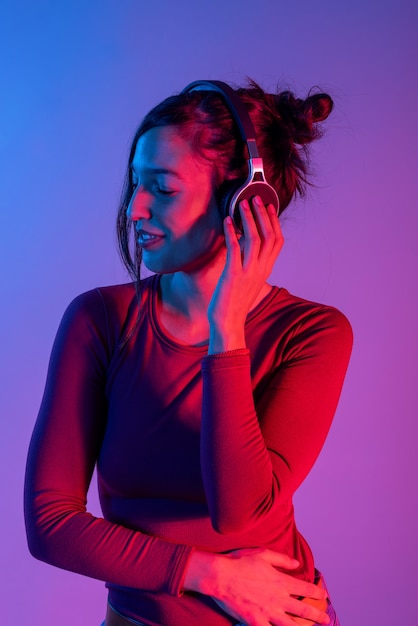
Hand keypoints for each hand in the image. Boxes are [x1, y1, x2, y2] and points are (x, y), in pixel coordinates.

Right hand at [183, 548, 329, 625]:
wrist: (220, 576)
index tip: (323, 595)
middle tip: (326, 620)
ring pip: (291, 625)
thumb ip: (282, 560)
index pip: (306, 589)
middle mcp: (278, 598)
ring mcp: (268, 612)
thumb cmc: (240, 562)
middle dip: (317, 616)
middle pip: (304, 611)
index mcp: (281, 581)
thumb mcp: (263, 554)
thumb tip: (297, 564)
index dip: (317, 593)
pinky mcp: (256, 622)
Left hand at [208, 196, 283, 352]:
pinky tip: (227, 221)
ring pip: (255, 239)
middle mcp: (261, 269)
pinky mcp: (234, 275)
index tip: (269, 206)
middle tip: (254, 199)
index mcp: (266, 269)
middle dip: (263, 215)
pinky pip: (235, 249)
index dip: (274, 222)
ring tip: (241, 204)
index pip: (278, 241)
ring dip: (248, 219)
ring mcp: (248, 272)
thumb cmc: (234, 302)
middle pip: (270, 236)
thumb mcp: (248, 280)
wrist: (228, 323)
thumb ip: (250, 263)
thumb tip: (244, 244)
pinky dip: (232, 232)